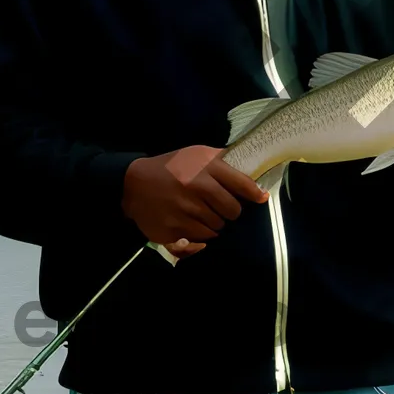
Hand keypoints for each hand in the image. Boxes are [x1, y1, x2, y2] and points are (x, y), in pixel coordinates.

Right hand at [122, 145, 269, 260]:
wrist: (133, 183)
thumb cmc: (170, 167)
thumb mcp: (195, 154)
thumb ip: (220, 159)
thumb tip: (251, 165)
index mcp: (204, 168)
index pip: (241, 184)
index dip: (254, 193)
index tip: (261, 198)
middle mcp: (196, 188)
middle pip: (233, 211)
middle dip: (230, 211)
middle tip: (220, 207)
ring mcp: (184, 211)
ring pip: (218, 228)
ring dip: (215, 223)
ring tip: (202, 214)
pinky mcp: (173, 230)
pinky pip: (201, 239)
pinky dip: (200, 234)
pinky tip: (191, 223)